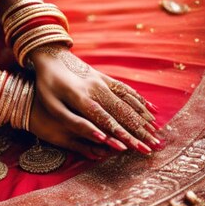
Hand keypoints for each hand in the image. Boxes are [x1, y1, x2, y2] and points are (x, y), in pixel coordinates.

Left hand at [28, 44, 160, 155]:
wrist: (49, 57)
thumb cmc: (47, 86)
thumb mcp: (53, 106)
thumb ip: (74, 123)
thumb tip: (100, 138)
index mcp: (81, 98)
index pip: (106, 120)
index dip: (123, 135)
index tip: (138, 149)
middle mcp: (96, 89)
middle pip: (122, 113)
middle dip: (140, 131)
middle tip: (155, 147)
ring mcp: (102, 81)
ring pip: (127, 101)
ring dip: (143, 118)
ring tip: (157, 133)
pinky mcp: (104, 77)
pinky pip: (126, 90)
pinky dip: (140, 101)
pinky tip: (151, 110)